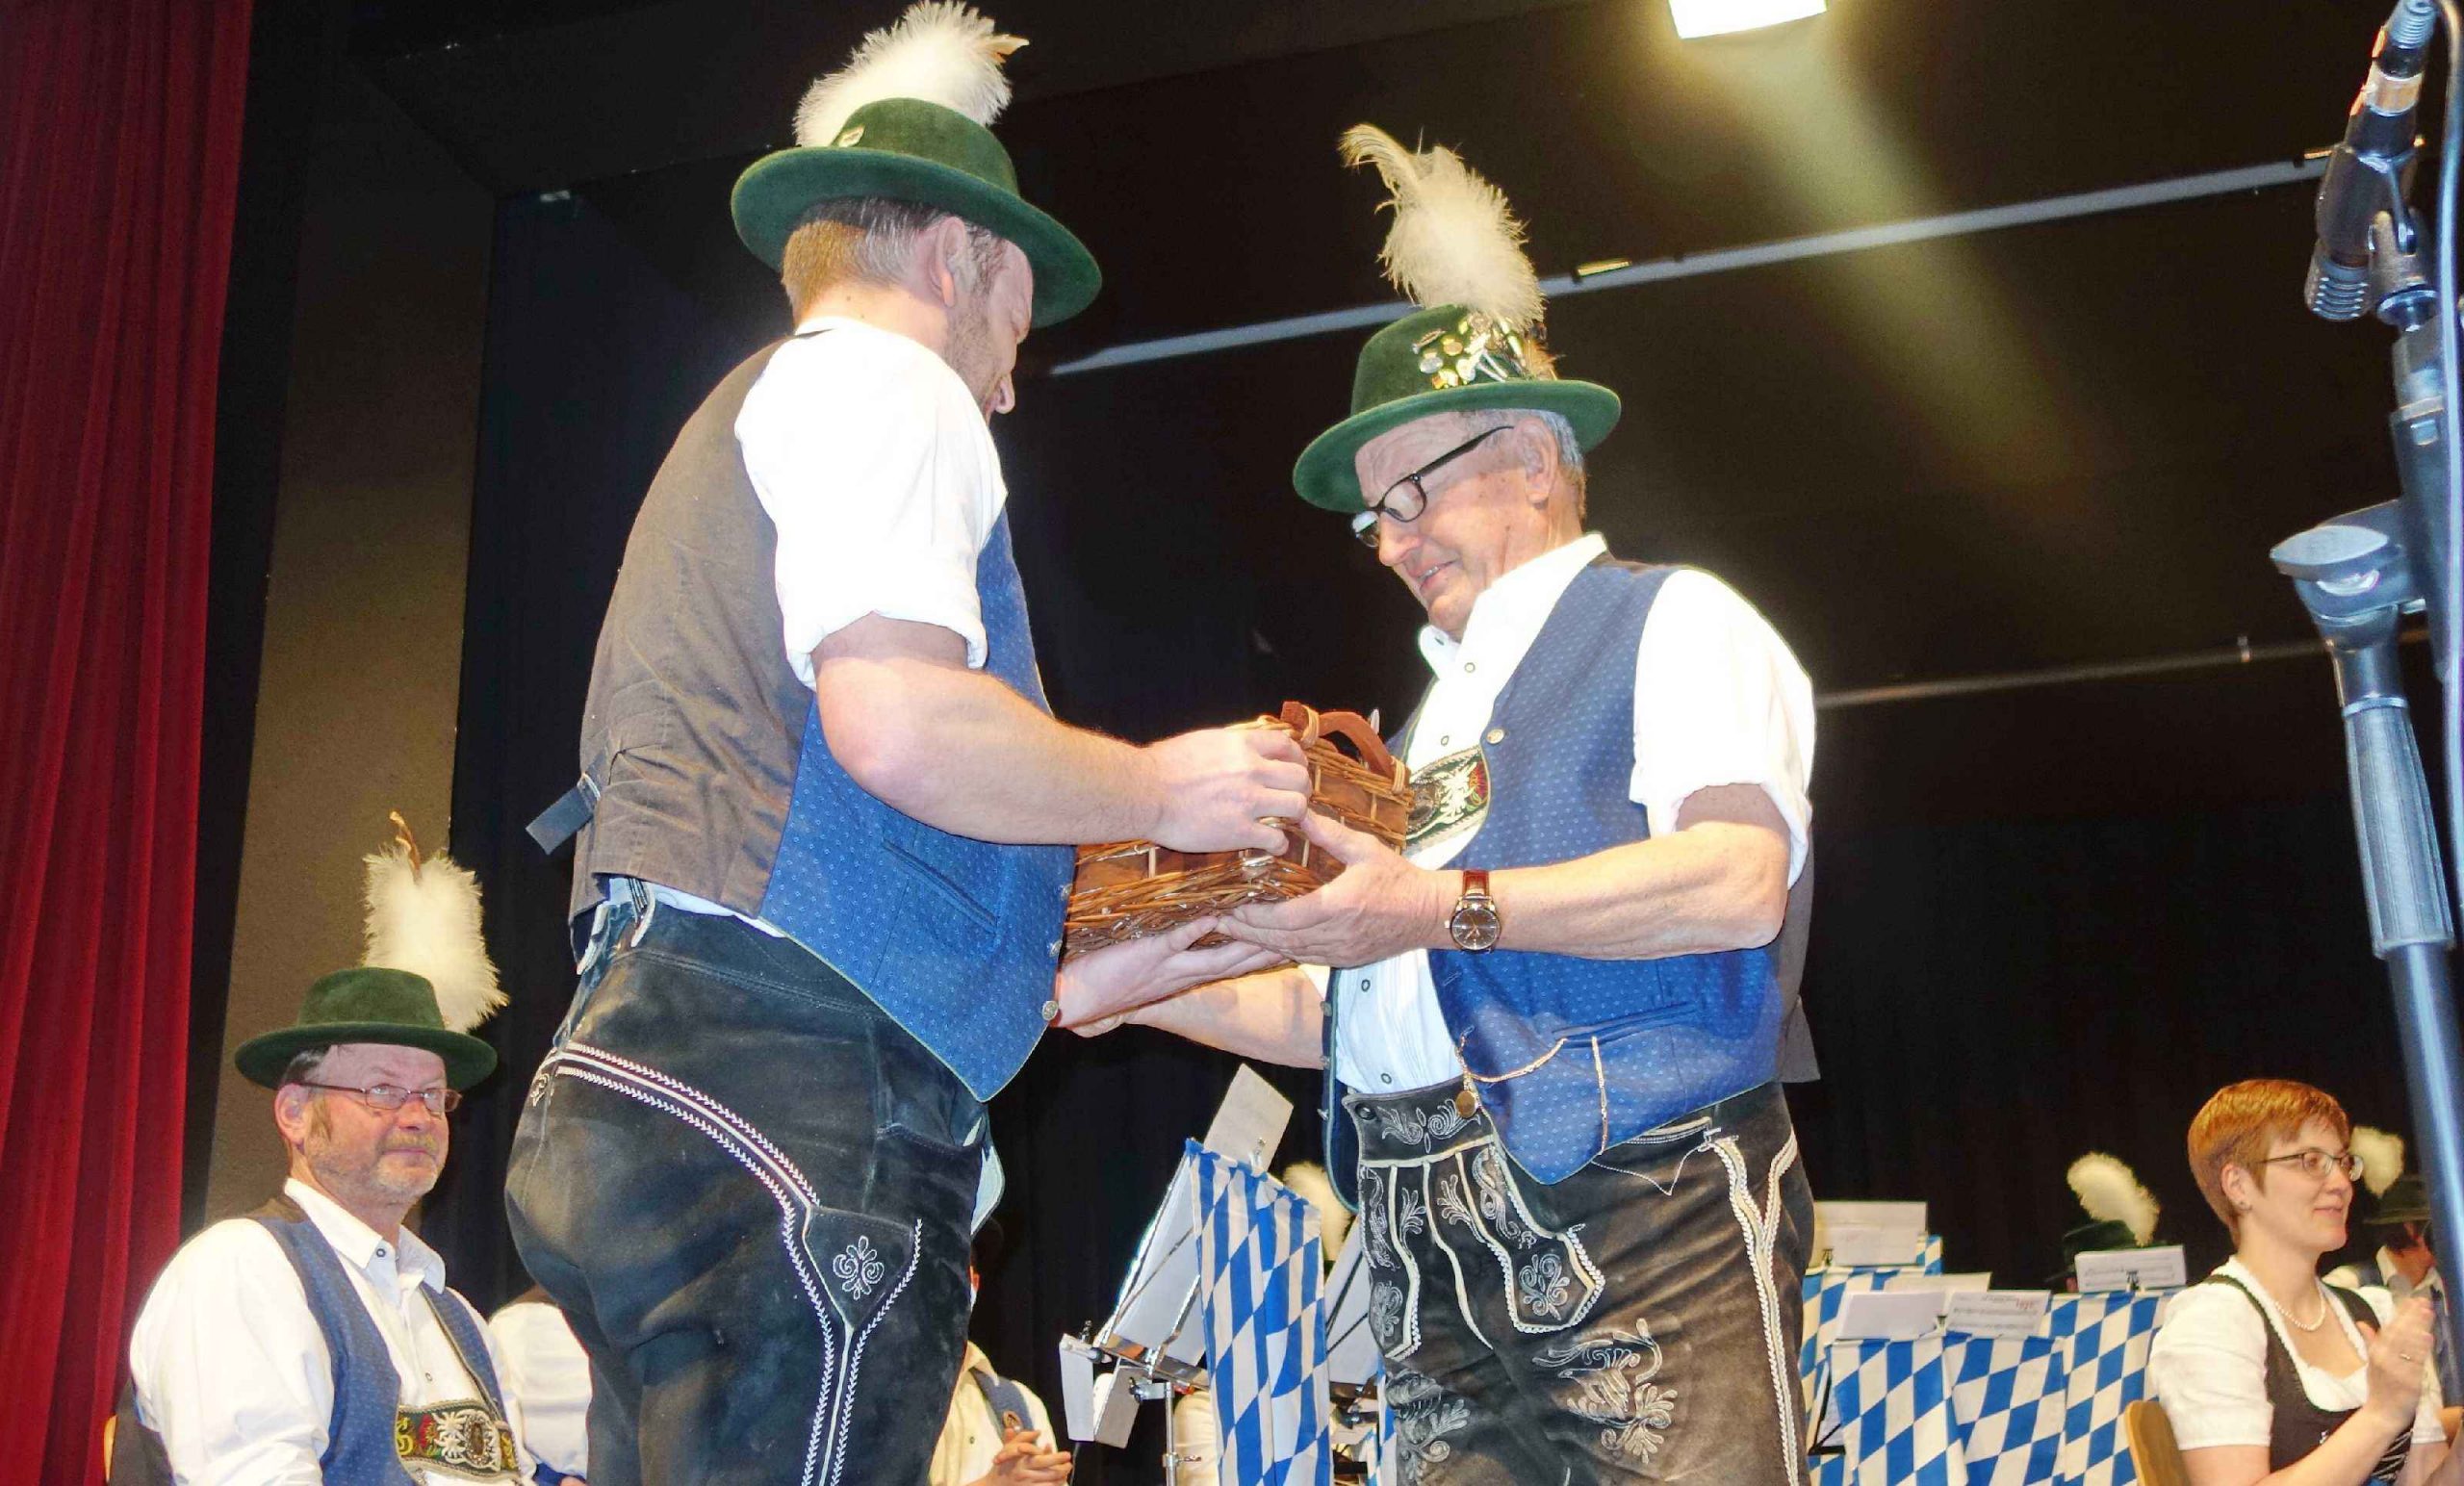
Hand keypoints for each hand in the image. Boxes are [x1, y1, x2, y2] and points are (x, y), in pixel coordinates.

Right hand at [973, 1428, 1071, 1483]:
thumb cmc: (1002, 1466)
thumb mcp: (1008, 1449)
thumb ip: (1022, 1437)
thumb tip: (1038, 1431)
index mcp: (1022, 1461)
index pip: (1043, 1458)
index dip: (1057, 1457)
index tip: (1067, 1455)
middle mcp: (1026, 1474)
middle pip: (1050, 1471)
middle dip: (1063, 1468)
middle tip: (1069, 1464)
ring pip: (1050, 1483)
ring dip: (1061, 1479)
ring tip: (1066, 1474)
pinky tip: (1058, 1482)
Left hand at [1055, 918, 1283, 1033]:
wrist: (1070, 999)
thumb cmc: (1097, 984)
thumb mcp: (1138, 976)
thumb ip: (1161, 958)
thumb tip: (1178, 937)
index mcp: (1182, 980)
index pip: (1229, 968)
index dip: (1259, 956)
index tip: (1285, 941)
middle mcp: (1182, 976)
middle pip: (1236, 964)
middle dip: (1269, 950)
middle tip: (1300, 932)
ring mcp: (1168, 966)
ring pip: (1218, 956)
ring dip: (1247, 941)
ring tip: (1274, 922)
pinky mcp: (1148, 954)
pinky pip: (1179, 939)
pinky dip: (1199, 926)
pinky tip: (1218, 911)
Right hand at [1142, 725, 1309, 852]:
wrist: (1143, 791)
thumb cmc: (1162, 766)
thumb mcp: (1202, 740)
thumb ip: (1230, 745)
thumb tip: (1245, 747)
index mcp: (1241, 745)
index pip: (1287, 746)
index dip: (1296, 759)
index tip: (1294, 768)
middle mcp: (1251, 770)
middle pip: (1300, 777)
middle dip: (1300, 789)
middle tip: (1291, 799)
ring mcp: (1248, 802)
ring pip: (1297, 807)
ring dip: (1294, 816)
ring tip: (1282, 821)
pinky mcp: (1239, 831)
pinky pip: (1277, 839)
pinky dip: (1278, 844)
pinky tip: (1270, 844)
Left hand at [1221, 811, 1453, 965]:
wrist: (1430, 913)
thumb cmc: (1399, 878)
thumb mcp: (1364, 848)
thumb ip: (1327, 834)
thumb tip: (1297, 812)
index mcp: (1337, 906)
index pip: (1284, 918)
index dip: (1253, 916)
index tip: (1230, 905)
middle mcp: (1334, 935)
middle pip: (1278, 940)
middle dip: (1245, 932)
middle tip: (1218, 920)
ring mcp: (1338, 951)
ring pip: (1288, 953)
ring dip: (1259, 944)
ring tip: (1232, 931)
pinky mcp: (1343, 959)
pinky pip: (1304, 958)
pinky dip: (1280, 950)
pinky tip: (1265, 941)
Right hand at [2362, 1295, 2434, 1429]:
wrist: (2382, 1413)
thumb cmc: (2379, 1387)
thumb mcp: (2373, 1362)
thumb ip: (2370, 1341)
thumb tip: (2362, 1323)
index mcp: (2376, 1352)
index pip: (2390, 1327)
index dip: (2402, 1313)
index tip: (2413, 1300)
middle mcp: (2383, 1358)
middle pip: (2399, 1333)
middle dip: (2412, 1317)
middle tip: (2424, 1303)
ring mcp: (2395, 1369)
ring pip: (2408, 1345)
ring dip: (2418, 1328)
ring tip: (2428, 1314)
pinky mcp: (2407, 1381)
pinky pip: (2415, 1362)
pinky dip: (2421, 1350)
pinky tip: (2428, 1338)